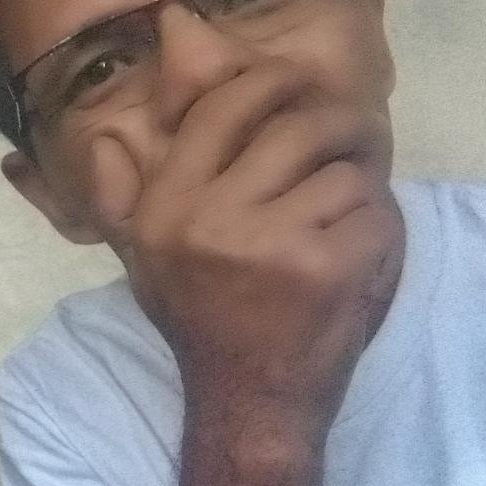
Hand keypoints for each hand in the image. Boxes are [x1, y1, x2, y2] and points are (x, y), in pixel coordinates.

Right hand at [91, 63, 401, 446]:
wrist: (249, 404)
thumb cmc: (200, 326)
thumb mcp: (145, 263)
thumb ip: (122, 201)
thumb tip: (103, 140)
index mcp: (168, 206)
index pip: (225, 107)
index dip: (272, 81)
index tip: (300, 83)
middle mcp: (212, 218)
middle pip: (299, 127)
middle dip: (341, 124)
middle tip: (358, 135)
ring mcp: (273, 244)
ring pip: (345, 174)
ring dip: (361, 190)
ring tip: (350, 217)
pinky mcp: (326, 271)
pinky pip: (375, 216)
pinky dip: (381, 231)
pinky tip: (363, 254)